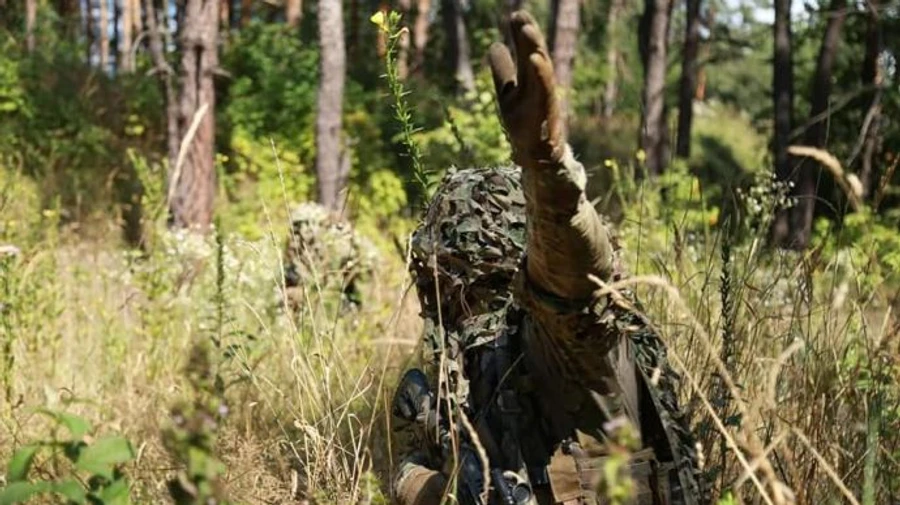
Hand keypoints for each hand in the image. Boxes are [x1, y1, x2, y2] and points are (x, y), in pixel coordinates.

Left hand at [489, 11, 563, 167]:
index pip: (526, 52)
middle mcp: (540, 87)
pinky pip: (546, 93)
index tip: (515, 14)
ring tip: (527, 31)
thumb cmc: (525, 124)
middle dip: (529, 37)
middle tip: (520, 17)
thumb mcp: (507, 94)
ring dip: (535, 49)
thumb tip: (494, 44)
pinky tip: (535, 60)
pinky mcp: (548, 116)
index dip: (521, 34)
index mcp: (530, 80)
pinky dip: (541, 75)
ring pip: (542, 71)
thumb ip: (502, 71)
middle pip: (535, 56)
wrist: (537, 157)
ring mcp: (545, 100)